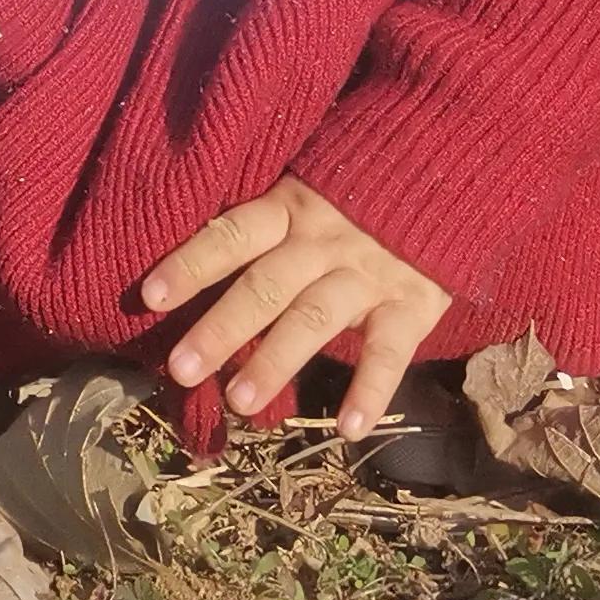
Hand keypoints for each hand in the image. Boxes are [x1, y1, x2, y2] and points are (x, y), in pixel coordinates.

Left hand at [141, 178, 449, 438]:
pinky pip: (389, 351)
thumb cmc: (359, 191)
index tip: (149, 296)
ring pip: (315, 318)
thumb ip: (268, 228)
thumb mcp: (310, 190)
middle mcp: (325, 240)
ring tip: (240, 404)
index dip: (191, 262)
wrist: (449, 171)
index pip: (232, 233)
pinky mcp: (412, 303)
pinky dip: (370, 389)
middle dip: (222, 328)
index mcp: (292, 208)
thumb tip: (194, 277)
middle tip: (181, 370)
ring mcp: (369, 272)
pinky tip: (347, 428)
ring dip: (276, 360)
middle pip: (266, 285)